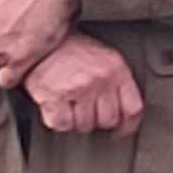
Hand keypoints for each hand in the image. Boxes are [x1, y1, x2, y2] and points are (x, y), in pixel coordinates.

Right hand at [25, 31, 141, 135]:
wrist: (39, 39)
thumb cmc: (71, 50)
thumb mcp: (104, 58)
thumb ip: (117, 82)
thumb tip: (123, 113)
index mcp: (117, 68)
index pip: (133, 109)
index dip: (128, 127)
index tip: (121, 133)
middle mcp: (100, 78)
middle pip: (108, 121)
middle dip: (96, 119)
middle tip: (84, 107)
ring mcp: (78, 88)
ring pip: (85, 126)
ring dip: (76, 120)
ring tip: (69, 102)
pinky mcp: (55, 97)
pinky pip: (63, 125)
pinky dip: (58, 121)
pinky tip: (56, 106)